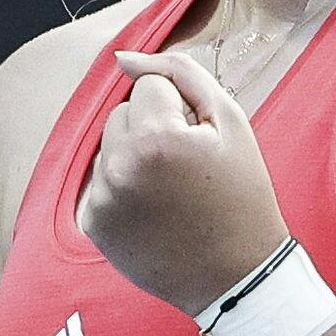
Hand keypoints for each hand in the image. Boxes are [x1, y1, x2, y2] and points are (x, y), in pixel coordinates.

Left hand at [78, 47, 291, 318]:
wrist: (237, 277)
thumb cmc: (242, 195)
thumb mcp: (230, 122)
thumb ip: (180, 75)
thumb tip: (123, 58)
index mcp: (155, 137)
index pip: (149, 86)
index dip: (180, 110)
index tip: (200, 144)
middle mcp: (120, 167)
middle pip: (122, 112)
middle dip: (150, 128)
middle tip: (187, 169)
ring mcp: (102, 198)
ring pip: (109, 146)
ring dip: (133, 157)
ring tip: (171, 192)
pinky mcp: (93, 224)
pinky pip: (100, 182)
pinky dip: (122, 190)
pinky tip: (153, 213)